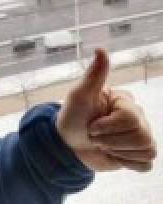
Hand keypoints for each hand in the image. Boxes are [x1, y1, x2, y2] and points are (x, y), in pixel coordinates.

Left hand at [56, 48, 156, 171]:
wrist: (67, 143)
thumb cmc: (73, 116)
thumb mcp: (79, 95)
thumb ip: (94, 75)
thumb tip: (100, 49)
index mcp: (126, 102)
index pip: (130, 119)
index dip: (107, 126)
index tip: (91, 125)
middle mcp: (139, 118)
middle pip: (141, 137)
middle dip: (111, 140)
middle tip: (96, 136)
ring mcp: (140, 137)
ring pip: (146, 151)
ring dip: (118, 152)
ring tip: (104, 145)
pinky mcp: (138, 155)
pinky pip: (145, 165)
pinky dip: (126, 163)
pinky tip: (114, 155)